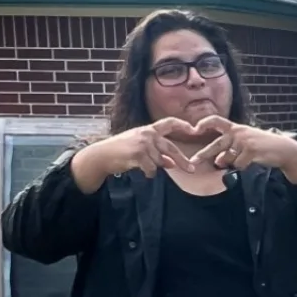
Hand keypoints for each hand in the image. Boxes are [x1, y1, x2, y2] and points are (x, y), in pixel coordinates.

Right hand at [75, 118, 199, 185]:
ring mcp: (143, 143)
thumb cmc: (121, 152)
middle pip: (171, 148)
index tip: (195, 128)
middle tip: (192, 170)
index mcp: (148, 130)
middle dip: (182, 160)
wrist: (101, 156)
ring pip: (160, 161)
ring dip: (154, 167)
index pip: (169, 123)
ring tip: (141, 165)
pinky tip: (139, 170)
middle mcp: (147, 134)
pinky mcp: (139, 153)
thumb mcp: (141, 149)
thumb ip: (158, 154)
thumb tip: (172, 163)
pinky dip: (148, 173)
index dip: (182, 124)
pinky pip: (152, 168)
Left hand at [191, 117, 296, 173]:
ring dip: (235, 163)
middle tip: (193, 161)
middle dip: (204, 154)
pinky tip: (253, 161)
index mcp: (236, 128)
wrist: (283, 149)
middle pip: (216, 145)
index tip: (194, 128)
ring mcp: (244, 141)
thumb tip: (217, 162)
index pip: (216, 120)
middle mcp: (238, 133)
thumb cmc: (263, 147)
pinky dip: (244, 167)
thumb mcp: (245, 144)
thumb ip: (229, 151)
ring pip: (229, 159)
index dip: (204, 123)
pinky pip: (239, 165)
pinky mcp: (250, 150)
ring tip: (249, 158)